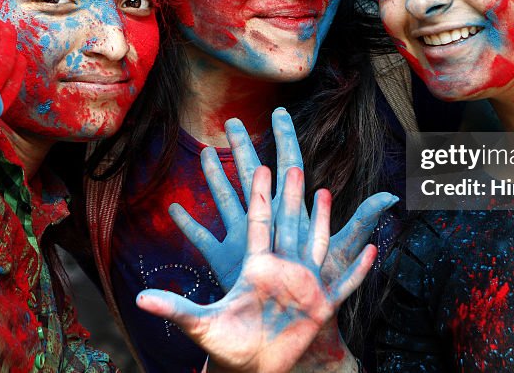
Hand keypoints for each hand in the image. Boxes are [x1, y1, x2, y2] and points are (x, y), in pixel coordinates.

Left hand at [138, 166, 375, 372]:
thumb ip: (174, 307)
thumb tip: (139, 300)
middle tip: (292, 160)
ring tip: (327, 193)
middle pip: (287, 220)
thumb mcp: (200, 324)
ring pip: (315, 243)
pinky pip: (345, 285)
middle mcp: (280, 268)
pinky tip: (375, 251)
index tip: (258, 164)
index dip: (258, 193)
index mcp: (254, 264)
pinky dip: (359, 270)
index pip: (257, 220)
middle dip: (289, 191)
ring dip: (322, 220)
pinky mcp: (320, 306)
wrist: (252, 367)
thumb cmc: (229, 342)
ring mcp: (302, 284)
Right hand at [169, 108, 397, 291]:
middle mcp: (267, 221)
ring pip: (226, 200)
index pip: (290, 166)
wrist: (297, 329)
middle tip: (229, 120)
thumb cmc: (322, 288)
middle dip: (241, 146)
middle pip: (252, 175)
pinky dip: (189, 226)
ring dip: (213, 178)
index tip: (278, 112)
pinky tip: (173, 210)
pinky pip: (204, 241)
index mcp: (292, 214)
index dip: (285, 139)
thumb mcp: (342, 252)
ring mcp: (245, 239)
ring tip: (202, 153)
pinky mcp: (228, 262)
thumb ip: (361, 222)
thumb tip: (392, 197)